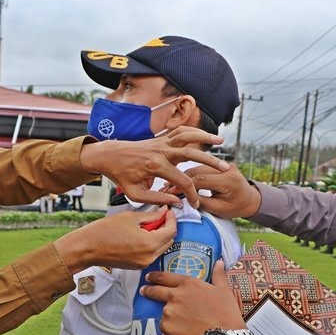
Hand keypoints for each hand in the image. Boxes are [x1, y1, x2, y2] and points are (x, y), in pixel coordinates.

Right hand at [54, 208, 175, 273]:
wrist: (87, 248)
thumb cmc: (104, 232)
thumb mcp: (131, 218)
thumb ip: (151, 216)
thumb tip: (163, 212)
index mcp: (149, 243)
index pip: (171, 230)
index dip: (171, 219)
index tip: (168, 211)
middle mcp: (149, 257)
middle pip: (169, 241)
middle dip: (166, 227)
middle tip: (159, 215)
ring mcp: (144, 263)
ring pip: (161, 248)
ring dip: (159, 236)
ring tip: (147, 224)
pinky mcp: (137, 266)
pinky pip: (152, 254)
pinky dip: (151, 243)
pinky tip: (141, 234)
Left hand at [78, 126, 228, 208]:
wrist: (110, 156)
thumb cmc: (121, 176)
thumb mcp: (135, 194)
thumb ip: (157, 198)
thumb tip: (176, 201)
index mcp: (155, 166)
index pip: (181, 181)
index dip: (191, 194)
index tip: (195, 204)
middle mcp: (161, 151)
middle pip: (191, 154)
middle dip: (210, 162)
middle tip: (225, 169)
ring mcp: (161, 142)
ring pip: (187, 136)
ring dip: (204, 137)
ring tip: (221, 141)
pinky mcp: (160, 138)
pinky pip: (180, 131)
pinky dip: (193, 131)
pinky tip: (205, 135)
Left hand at [140, 261, 246, 334]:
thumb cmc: (225, 312)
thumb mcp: (224, 290)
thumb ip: (218, 275)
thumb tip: (219, 262)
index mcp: (188, 284)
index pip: (166, 277)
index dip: (155, 276)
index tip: (148, 277)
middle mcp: (175, 295)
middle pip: (156, 291)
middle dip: (148, 290)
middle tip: (143, 290)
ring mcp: (169, 311)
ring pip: (164, 311)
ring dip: (169, 314)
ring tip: (181, 322)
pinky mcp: (166, 327)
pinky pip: (165, 326)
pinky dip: (170, 328)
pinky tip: (182, 331)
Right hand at [168, 165, 261, 219]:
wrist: (251, 199)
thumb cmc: (236, 207)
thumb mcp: (219, 209)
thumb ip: (201, 202)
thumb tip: (182, 199)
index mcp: (229, 179)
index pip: (201, 179)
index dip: (183, 186)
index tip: (170, 193)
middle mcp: (227, 168)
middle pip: (197, 171)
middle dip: (180, 180)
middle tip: (165, 188)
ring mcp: (224, 164)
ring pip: (197, 167)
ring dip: (183, 176)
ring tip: (169, 185)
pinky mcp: (220, 164)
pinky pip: (201, 167)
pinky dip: (189, 174)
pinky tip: (179, 179)